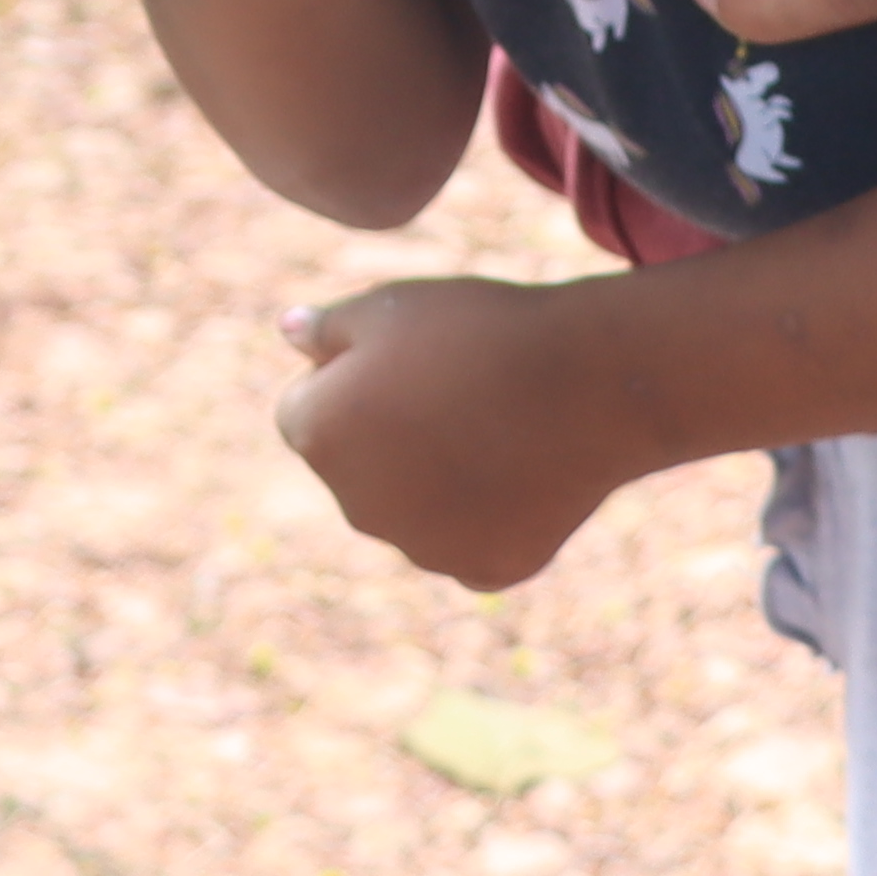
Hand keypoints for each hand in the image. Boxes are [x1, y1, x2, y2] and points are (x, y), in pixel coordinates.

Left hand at [271, 278, 644, 593]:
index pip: (304, 410)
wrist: (588, 382)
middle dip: (387, 435)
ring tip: (497, 424)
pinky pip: (470, 542)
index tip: (410, 358)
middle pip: (357, 467)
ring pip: (413, 509)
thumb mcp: (392, 305)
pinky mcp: (484, 570)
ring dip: (435, 479)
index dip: (351, 377)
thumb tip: (287, 332)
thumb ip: (325, 326)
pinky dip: (489, 516)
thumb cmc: (481, 330)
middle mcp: (355, 507)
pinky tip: (523, 470)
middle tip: (458, 387)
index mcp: (318, 436)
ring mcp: (421, 548)